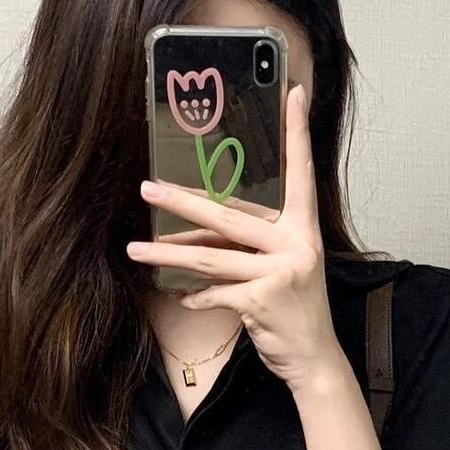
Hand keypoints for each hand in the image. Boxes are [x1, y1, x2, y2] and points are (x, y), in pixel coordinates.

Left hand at [127, 84, 349, 392]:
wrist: (314, 357)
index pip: (300, 172)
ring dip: (167, 254)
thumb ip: (253, 244)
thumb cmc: (295, 310)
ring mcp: (280, 271)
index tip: (293, 93)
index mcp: (303, 228)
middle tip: (148, 187)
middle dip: (182, 201)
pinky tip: (182, 297)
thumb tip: (198, 232)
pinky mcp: (262, 299)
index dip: (296, 132)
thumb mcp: (284, 267)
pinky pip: (215, 292)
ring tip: (135, 249)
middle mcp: (295, 243)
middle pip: (229, 215)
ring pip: (211, 256)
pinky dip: (196, 296)